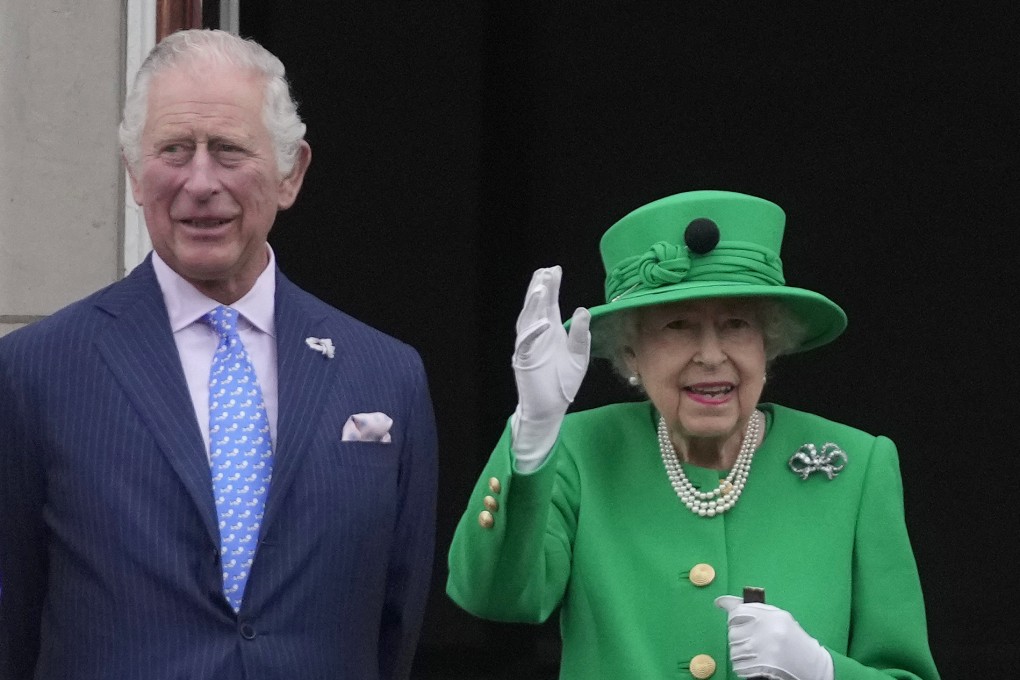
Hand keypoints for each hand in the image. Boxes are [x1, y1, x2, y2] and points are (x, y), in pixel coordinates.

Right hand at [510, 266, 590, 470]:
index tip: (554, 269)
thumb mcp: (578, 357)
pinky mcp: (524, 362)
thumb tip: (582, 310)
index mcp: (551, 332)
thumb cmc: (562, 383)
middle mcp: (538, 336)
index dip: (551, 287)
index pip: (549, 304)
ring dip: (533, 305)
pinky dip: (534, 333)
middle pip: (536, 308)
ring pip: (527, 321)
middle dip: (540, 289)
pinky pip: (527, 345)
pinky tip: (543, 322)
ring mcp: (528, 348)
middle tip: (545, 271)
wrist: (550, 409)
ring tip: (540, 288)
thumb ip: (580, 335)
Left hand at [715, 596, 833, 679]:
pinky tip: (756, 662)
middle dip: (737, 636)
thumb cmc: (794, 640)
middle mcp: (766, 631)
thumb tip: (724, 602)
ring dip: (740, 652)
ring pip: (733, 650)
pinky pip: (738, 665)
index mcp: (771, 616)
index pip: (738, 610)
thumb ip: (755, 610)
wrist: (814, 666)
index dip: (729, 609)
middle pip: (732, 632)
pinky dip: (742, 666)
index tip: (720, 604)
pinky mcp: (763, 666)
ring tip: (756, 652)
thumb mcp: (779, 618)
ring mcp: (763, 649)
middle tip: (751, 639)